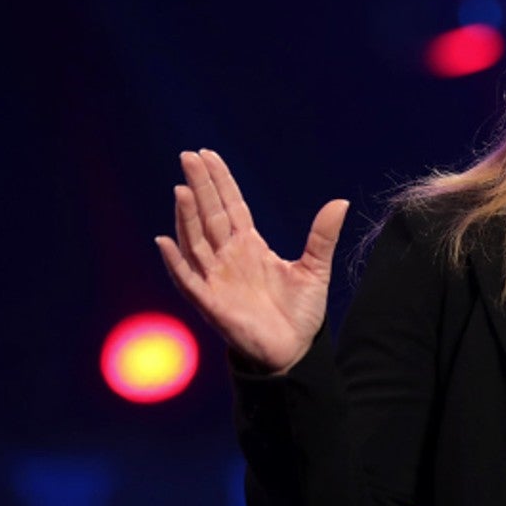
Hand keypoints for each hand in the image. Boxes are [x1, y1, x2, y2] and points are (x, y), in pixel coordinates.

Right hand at [154, 149, 348, 373]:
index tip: (207, 154)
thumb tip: (341, 203)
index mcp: (250, 246)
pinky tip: (165, 241)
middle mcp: (229, 258)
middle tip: (188, 156)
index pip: (231, 206)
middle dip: (200, 186)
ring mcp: (217, 278)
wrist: (294, 351)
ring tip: (182, 188)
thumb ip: (322, 236)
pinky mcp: (210, 303)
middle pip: (210, 215)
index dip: (220, 181)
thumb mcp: (314, 269)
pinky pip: (187, 279)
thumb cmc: (300, 313)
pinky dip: (175, 262)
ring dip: (187, 216)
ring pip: (196, 241)